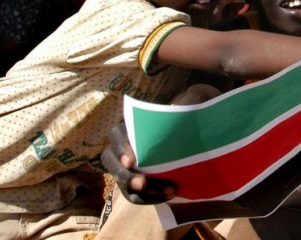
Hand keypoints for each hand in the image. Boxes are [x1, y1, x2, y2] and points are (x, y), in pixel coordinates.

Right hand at [99, 85, 219, 203]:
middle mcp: (121, 148)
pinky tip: (169, 195)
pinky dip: (150, 198)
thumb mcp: (188, 105)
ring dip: (142, 192)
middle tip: (142, 183)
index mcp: (129, 127)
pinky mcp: (133, 184)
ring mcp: (124, 168)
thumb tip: (188, 105)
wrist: (186, 136)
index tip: (132, 160)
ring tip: (166, 193)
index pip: (118, 135)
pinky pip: (135, 196)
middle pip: (112, 163)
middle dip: (126, 175)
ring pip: (123, 183)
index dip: (122, 148)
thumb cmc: (183, 117)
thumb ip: (188, 102)